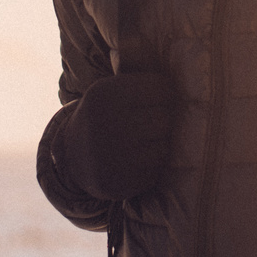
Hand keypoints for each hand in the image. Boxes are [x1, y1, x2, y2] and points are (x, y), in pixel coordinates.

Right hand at [62, 71, 177, 200]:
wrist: (71, 157)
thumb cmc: (103, 117)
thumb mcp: (109, 91)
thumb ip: (139, 79)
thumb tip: (184, 73)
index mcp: (105, 94)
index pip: (160, 87)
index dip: (164, 93)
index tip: (157, 99)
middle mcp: (107, 123)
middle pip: (165, 118)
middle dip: (163, 121)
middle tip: (150, 123)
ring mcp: (113, 156)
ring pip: (164, 147)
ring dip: (159, 145)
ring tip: (142, 143)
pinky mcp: (120, 183)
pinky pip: (155, 172)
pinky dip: (151, 167)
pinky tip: (136, 161)